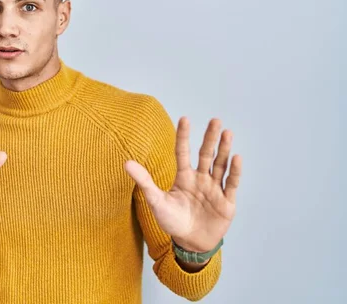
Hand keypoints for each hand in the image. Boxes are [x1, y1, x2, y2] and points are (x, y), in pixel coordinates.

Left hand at [124, 117, 241, 251]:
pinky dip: (234, 171)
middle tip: (215, 120)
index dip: (183, 136)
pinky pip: (231, 183)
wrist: (190, 243)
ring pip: (220, 165)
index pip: (183, 152)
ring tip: (227, 132)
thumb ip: (144, 181)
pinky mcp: (226, 202)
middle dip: (210, 138)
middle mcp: (200, 179)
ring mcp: (214, 189)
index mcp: (184, 177)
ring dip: (224, 149)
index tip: (185, 118)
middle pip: (206, 154)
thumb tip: (126, 163)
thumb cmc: (172, 221)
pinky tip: (236, 157)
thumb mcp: (155, 201)